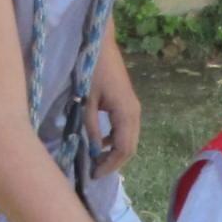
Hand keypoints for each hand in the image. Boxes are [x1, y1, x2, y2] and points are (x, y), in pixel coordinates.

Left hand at [89, 42, 142, 176]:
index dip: (109, 165)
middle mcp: (135, 113)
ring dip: (115, 153)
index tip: (93, 175)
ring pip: (129, 140)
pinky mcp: (129, 105)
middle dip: (113, 163)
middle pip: (130, 148)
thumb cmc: (91, 70)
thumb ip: (90, 127)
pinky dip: (115, 141)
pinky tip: (99, 144)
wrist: (101, 46)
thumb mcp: (86, 101)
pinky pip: (126, 130)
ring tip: (96, 161)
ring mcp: (134, 108)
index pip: (123, 149)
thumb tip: (92, 151)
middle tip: (94, 172)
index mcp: (126, 113)